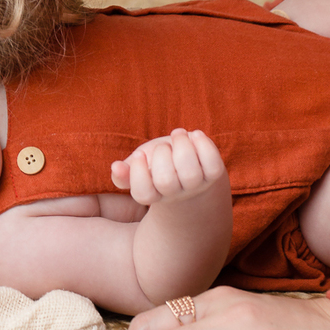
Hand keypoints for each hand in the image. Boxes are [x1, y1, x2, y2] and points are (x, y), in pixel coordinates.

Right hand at [112, 129, 227, 206]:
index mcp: (154, 194)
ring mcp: (197, 185)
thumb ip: (125, 172)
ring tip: (178, 135)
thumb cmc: (157, 167)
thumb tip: (116, 167)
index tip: (140, 155)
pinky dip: (204, 144)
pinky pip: (213, 163)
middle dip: (161, 154)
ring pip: (190, 172)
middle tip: (163, 146)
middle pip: (166, 181)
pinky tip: (195, 135)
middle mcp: (176, 193)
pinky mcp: (214, 174)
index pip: (143, 193)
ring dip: (182, 146)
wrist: (189, 170)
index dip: (139, 172)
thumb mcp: (138, 168)